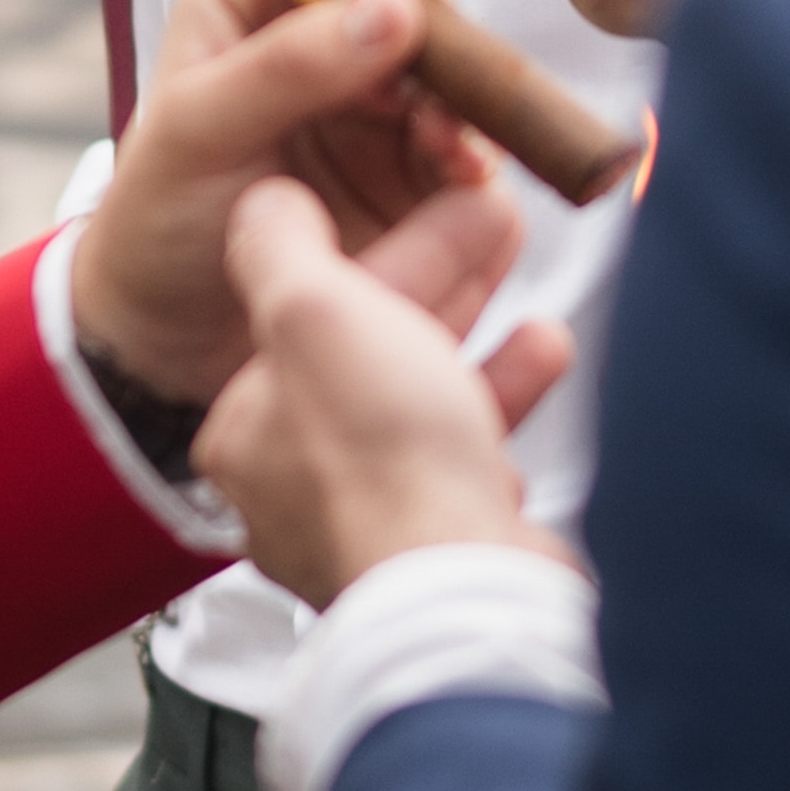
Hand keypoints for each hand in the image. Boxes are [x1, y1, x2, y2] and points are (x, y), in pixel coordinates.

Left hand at [74, 0, 498, 407]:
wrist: (167, 339)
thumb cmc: (155, 219)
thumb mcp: (200, 134)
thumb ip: (288, 67)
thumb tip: (393, 6)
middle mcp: (322, 40)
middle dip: (444, 33)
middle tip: (458, 78)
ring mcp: (374, 107)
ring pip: (450, 74)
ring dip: (466, 102)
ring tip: (451, 150)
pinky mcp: (410, 175)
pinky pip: (465, 148)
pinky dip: (475, 158)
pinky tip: (465, 180)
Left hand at [195, 170, 569, 605]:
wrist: (464, 588)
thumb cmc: (386, 461)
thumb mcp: (310, 310)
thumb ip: (280, 245)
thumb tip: (265, 203)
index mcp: (245, 434)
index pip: (302, 315)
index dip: (375, 250)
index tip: (423, 205)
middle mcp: (295, 490)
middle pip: (367, 357)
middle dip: (436, 289)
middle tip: (488, 231)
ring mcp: (366, 526)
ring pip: (422, 406)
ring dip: (479, 344)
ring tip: (527, 299)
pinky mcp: (435, 551)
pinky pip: (468, 458)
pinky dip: (505, 401)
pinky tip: (544, 353)